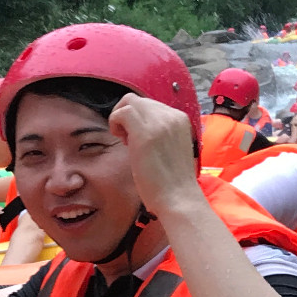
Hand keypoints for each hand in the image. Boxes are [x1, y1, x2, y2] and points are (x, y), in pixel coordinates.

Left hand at [109, 95, 201, 216]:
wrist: (178, 197)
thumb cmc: (172, 180)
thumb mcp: (171, 146)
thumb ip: (160, 132)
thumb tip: (137, 126)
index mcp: (180, 118)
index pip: (151, 105)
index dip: (139, 119)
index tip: (138, 138)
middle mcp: (171, 115)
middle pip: (138, 100)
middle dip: (128, 117)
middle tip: (129, 140)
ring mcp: (159, 122)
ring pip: (129, 102)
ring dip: (120, 119)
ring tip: (126, 141)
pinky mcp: (145, 133)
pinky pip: (121, 113)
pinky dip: (115, 123)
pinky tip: (122, 142)